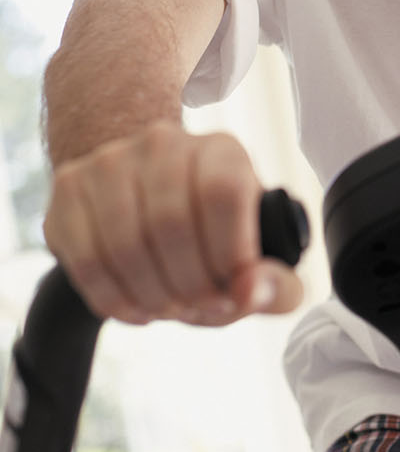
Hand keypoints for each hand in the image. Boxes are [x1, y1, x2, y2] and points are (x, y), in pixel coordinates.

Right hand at [43, 122, 303, 323]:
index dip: (229, 255)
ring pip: (125, 244)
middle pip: (170, 222)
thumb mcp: (258, 260)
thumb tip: (252, 291)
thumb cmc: (212, 239)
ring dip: (151, 297)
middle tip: (197, 308)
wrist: (146, 205)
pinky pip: (85, 259)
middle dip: (187, 286)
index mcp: (221, 150)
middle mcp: (164, 142)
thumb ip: (277, 285)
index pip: (223, 193)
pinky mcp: (70, 187)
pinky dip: (113, 299)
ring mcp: (110, 160)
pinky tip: (137, 308)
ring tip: (169, 309)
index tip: (232, 293)